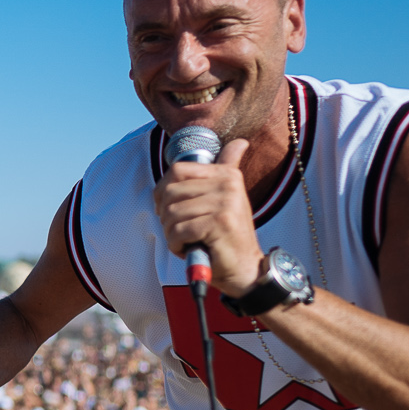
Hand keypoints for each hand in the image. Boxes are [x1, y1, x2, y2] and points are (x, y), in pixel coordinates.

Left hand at [153, 139, 263, 293]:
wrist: (245, 268)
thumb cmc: (226, 235)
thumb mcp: (226, 198)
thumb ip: (228, 168)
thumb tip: (240, 141)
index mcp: (226, 174)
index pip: (176, 170)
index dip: (163, 191)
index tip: (171, 208)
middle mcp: (228, 184)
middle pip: (169, 192)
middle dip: (167, 216)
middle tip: (182, 231)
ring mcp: (225, 202)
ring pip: (171, 213)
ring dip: (172, 233)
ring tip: (189, 240)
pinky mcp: (219, 223)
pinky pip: (177, 231)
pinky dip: (176, 245)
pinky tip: (190, 249)